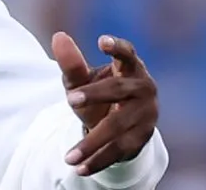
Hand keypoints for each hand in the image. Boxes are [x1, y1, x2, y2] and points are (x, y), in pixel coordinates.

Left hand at [51, 32, 158, 176]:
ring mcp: (146, 114)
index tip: (102, 41)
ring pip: (118, 125)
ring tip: (68, 156)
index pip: (127, 54)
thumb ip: (72, 63)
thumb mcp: (83, 80)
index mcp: (130, 68)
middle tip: (70, 100)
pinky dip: (99, 160)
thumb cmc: (100, 93)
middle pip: (119, 89)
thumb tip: (59, 37)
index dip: (117, 47)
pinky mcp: (143, 137)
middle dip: (94, 94)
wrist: (120, 124)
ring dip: (92, 142)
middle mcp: (143, 88)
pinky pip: (120, 150)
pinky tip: (80, 168)